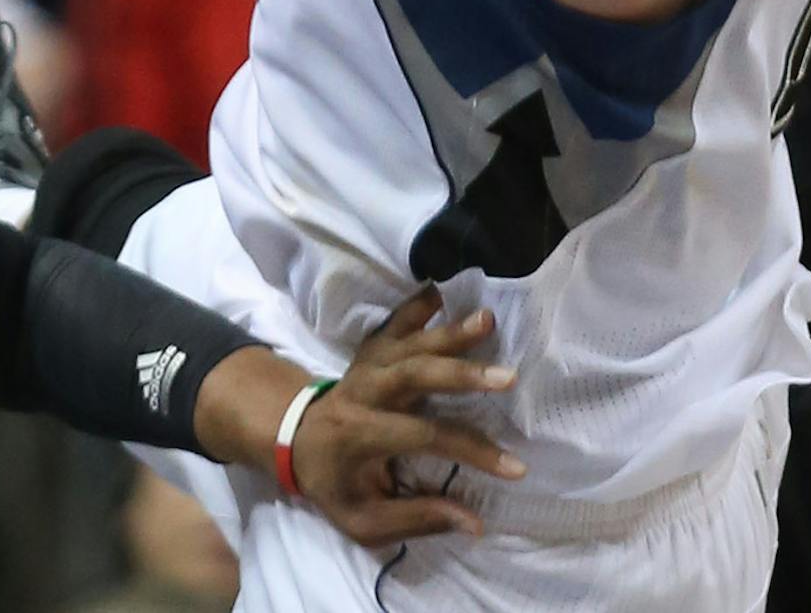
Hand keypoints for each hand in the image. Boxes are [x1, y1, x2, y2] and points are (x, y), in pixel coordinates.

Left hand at [292, 292, 525, 547]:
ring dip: (450, 332)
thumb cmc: (336, 484)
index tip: (513, 466)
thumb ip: (417, 518)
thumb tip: (474, 523)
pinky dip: (421, 302)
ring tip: (488, 319)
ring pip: (410, 342)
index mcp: (360, 436)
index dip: (470, 450)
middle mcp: (364, 392)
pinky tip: (445, 287)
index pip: (423, 437)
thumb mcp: (364, 519)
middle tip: (507, 377)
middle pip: (413, 375)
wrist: (297, 440)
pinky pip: (397, 320)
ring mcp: (367, 364)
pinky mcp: (373, 347)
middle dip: (461, 375)